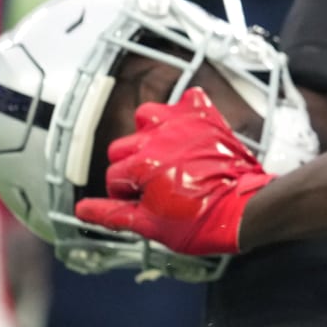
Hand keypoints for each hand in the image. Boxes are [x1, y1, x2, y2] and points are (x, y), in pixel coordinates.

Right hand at [74, 89, 272, 257]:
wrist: (244, 210)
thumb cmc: (201, 221)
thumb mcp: (151, 226)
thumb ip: (112, 214)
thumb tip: (82, 209)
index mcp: (141, 164)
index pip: (113, 176)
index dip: (124, 194)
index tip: (141, 203)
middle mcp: (157, 138)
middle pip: (122, 147)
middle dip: (132, 167)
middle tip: (153, 185)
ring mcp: (182, 125)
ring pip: (146, 117)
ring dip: (149, 134)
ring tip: (163, 155)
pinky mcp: (206, 119)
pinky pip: (188, 100)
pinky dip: (184, 111)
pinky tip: (187, 130)